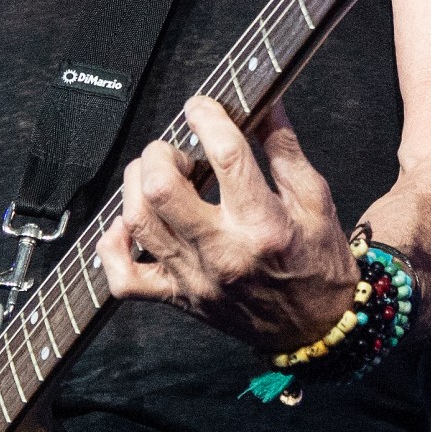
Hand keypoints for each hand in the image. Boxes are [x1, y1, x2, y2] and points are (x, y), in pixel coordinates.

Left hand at [98, 97, 354, 351]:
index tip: (203, 106)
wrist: (314, 329)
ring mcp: (194, 278)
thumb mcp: (316, 200)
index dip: (207, 117)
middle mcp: (224, 252)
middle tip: (179, 152)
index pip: (226, 155)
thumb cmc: (317, 262)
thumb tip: (266, 102)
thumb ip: (285, 148)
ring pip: (138, 221)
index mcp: (264, 224)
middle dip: (161, 153)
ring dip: (136, 185)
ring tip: (158, 177)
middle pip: (161, 189)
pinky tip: (129, 225)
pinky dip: (113, 246)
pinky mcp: (177, 297)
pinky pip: (124, 278)